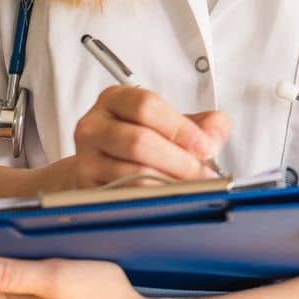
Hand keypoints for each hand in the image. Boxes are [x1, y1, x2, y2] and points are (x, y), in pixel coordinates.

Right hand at [72, 86, 229, 187]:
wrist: (105, 167)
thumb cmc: (145, 141)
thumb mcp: (175, 123)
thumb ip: (205, 124)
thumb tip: (213, 139)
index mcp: (116, 99)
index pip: (146, 106)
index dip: (179, 128)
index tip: (205, 146)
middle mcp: (94, 126)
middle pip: (139, 141)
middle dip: (179, 161)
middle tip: (203, 173)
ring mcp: (85, 158)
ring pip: (132, 173)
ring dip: (170, 183)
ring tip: (192, 188)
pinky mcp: (87, 187)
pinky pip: (124, 195)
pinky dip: (153, 199)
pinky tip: (170, 199)